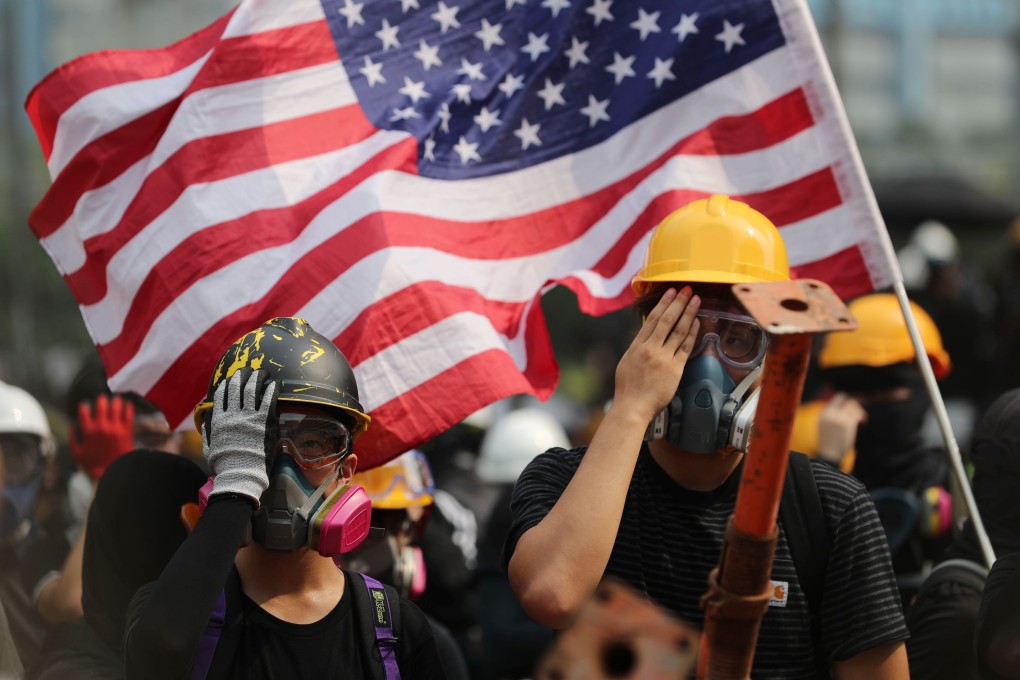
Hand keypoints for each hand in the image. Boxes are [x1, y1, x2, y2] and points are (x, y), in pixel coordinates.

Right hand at [69, 394, 135, 479]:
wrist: (112, 470)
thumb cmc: (93, 464)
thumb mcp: (77, 453)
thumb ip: (73, 438)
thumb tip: (71, 425)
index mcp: (88, 431)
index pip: (84, 411)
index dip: (83, 406)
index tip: (84, 405)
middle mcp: (102, 427)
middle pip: (101, 405)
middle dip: (101, 399)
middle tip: (102, 398)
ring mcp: (115, 428)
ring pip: (116, 407)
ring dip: (115, 401)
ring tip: (116, 398)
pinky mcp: (126, 430)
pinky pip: (128, 415)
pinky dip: (128, 407)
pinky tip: (128, 404)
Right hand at [202, 369, 277, 506]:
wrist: (240, 475)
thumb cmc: (225, 465)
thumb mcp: (208, 448)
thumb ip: (207, 432)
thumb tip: (205, 419)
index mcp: (219, 420)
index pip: (222, 395)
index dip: (227, 384)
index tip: (231, 378)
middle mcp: (233, 415)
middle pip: (237, 387)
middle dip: (242, 375)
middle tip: (248, 370)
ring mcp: (249, 417)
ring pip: (252, 389)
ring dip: (257, 377)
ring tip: (262, 372)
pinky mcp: (264, 422)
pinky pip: (269, 400)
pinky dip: (272, 389)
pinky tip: (275, 383)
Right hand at [613, 287, 700, 424]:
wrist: (633, 407)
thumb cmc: (628, 388)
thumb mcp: (627, 362)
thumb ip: (638, 347)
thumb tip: (647, 334)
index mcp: (637, 346)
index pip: (652, 319)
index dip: (663, 304)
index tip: (670, 292)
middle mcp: (650, 349)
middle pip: (667, 320)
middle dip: (678, 303)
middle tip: (687, 290)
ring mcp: (663, 358)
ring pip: (679, 330)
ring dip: (688, 313)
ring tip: (696, 301)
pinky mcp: (675, 369)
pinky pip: (686, 347)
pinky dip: (692, 333)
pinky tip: (697, 322)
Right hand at [816, 392, 865, 464]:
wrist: (830, 454)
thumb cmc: (830, 442)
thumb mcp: (826, 426)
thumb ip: (832, 415)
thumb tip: (847, 405)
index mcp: (823, 413)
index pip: (837, 397)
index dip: (847, 400)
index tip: (852, 407)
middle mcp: (830, 413)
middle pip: (846, 398)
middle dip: (854, 404)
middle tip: (857, 412)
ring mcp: (838, 418)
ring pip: (853, 405)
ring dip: (859, 410)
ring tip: (861, 419)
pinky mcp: (847, 423)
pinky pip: (857, 414)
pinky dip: (862, 416)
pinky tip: (863, 423)